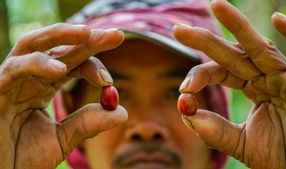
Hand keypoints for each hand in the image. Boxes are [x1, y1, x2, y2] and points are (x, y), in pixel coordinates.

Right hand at [0, 24, 127, 168]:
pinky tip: (60, 69)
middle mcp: (29, 78)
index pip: (73, 64)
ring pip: (32, 45)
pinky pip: (14, 68)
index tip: (109, 81)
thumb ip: (88, 123)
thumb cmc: (21, 157)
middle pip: (58, 48)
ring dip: (61, 36)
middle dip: (87, 38)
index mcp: (43, 86)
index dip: (93, 65)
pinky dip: (37, 64)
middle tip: (116, 34)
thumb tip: (122, 112)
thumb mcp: (62, 139)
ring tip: (87, 34)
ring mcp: (11, 81)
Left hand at [173, 0, 285, 168]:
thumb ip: (215, 131)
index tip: (184, 88)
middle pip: (232, 54)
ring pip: (260, 47)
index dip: (201, 75)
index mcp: (254, 89)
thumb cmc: (285, 156)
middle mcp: (268, 78)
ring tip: (217, 5)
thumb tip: (185, 111)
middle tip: (177, 30)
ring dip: (238, 25)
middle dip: (205, 41)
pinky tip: (279, 19)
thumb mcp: (243, 144)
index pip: (221, 71)